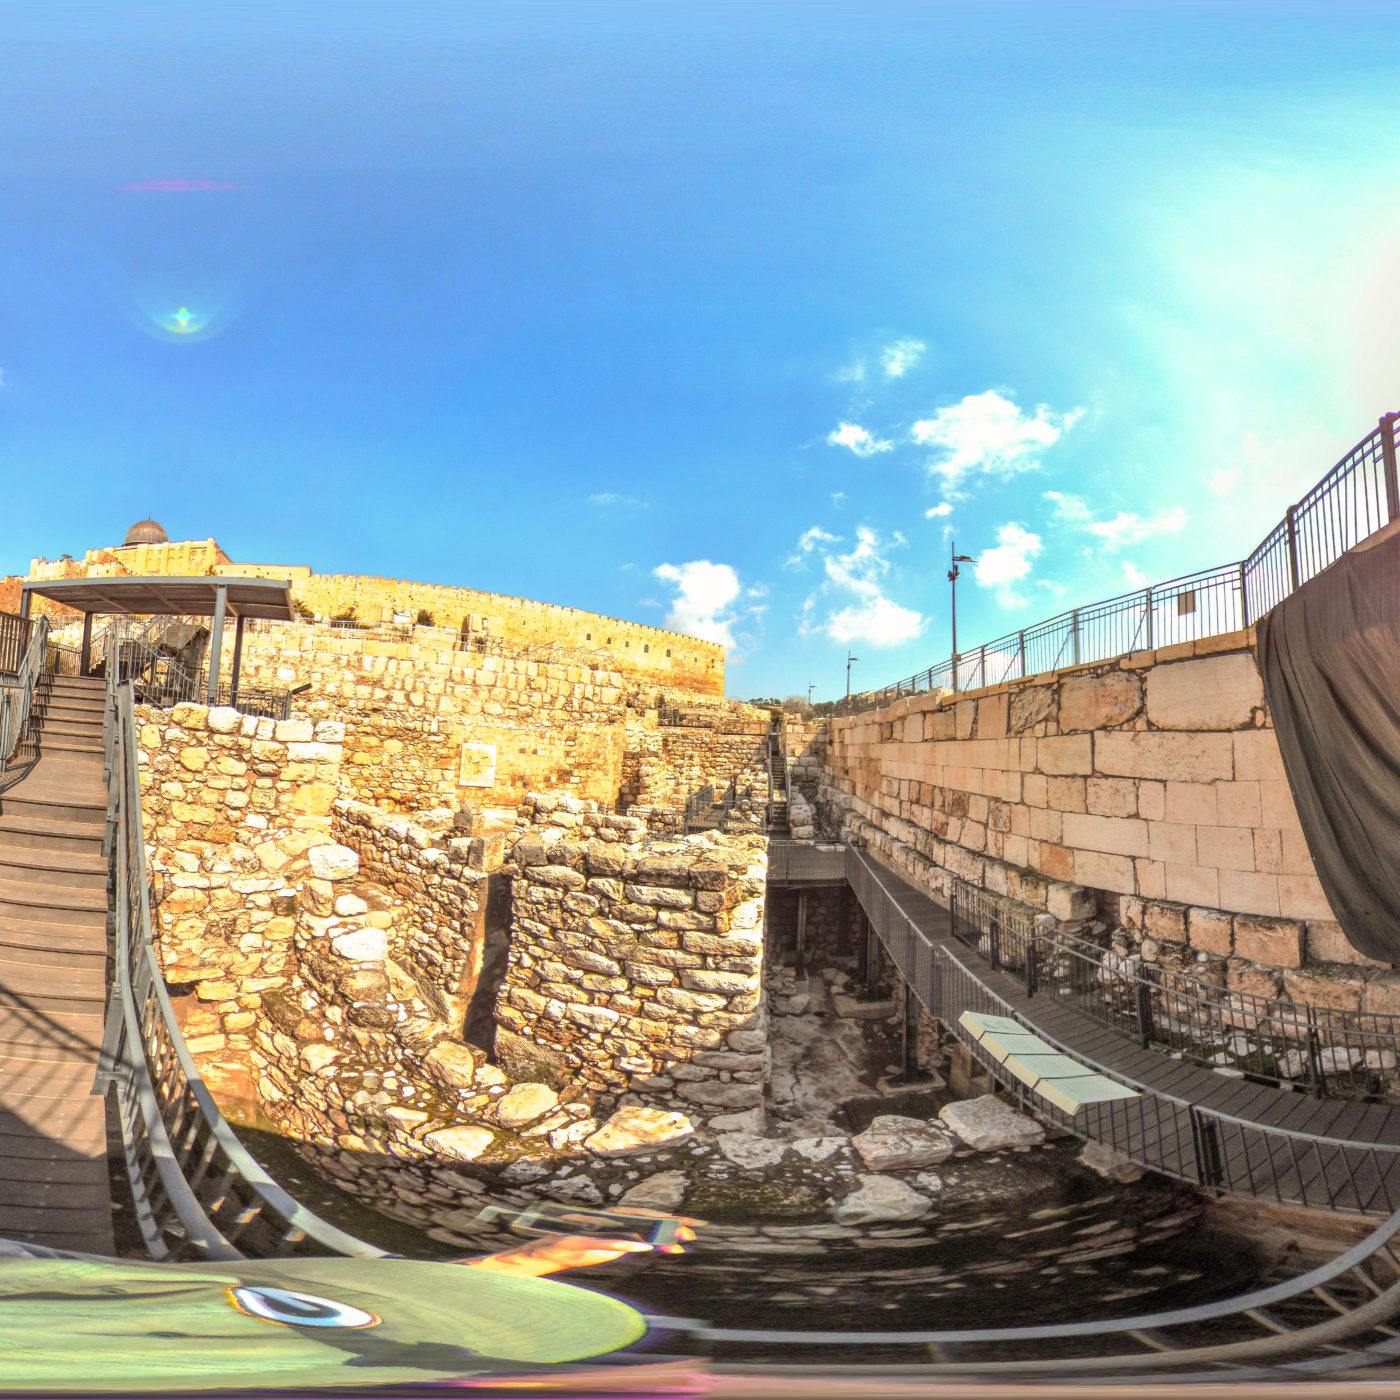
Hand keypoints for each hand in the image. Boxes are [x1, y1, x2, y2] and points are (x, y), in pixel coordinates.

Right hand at [464, 1212, 702, 1275]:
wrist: (532, 1258)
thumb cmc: (565, 1255)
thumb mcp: (598, 1251)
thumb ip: (620, 1246)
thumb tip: (646, 1244)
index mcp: (609, 1222)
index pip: (643, 1216)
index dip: (667, 1219)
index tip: (692, 1224)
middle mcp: (602, 1221)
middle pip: (640, 1218)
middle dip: (669, 1223)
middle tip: (695, 1229)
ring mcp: (591, 1231)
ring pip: (626, 1228)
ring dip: (652, 1234)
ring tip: (676, 1241)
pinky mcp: (578, 1243)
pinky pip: (605, 1244)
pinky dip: (623, 1245)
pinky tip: (641, 1248)